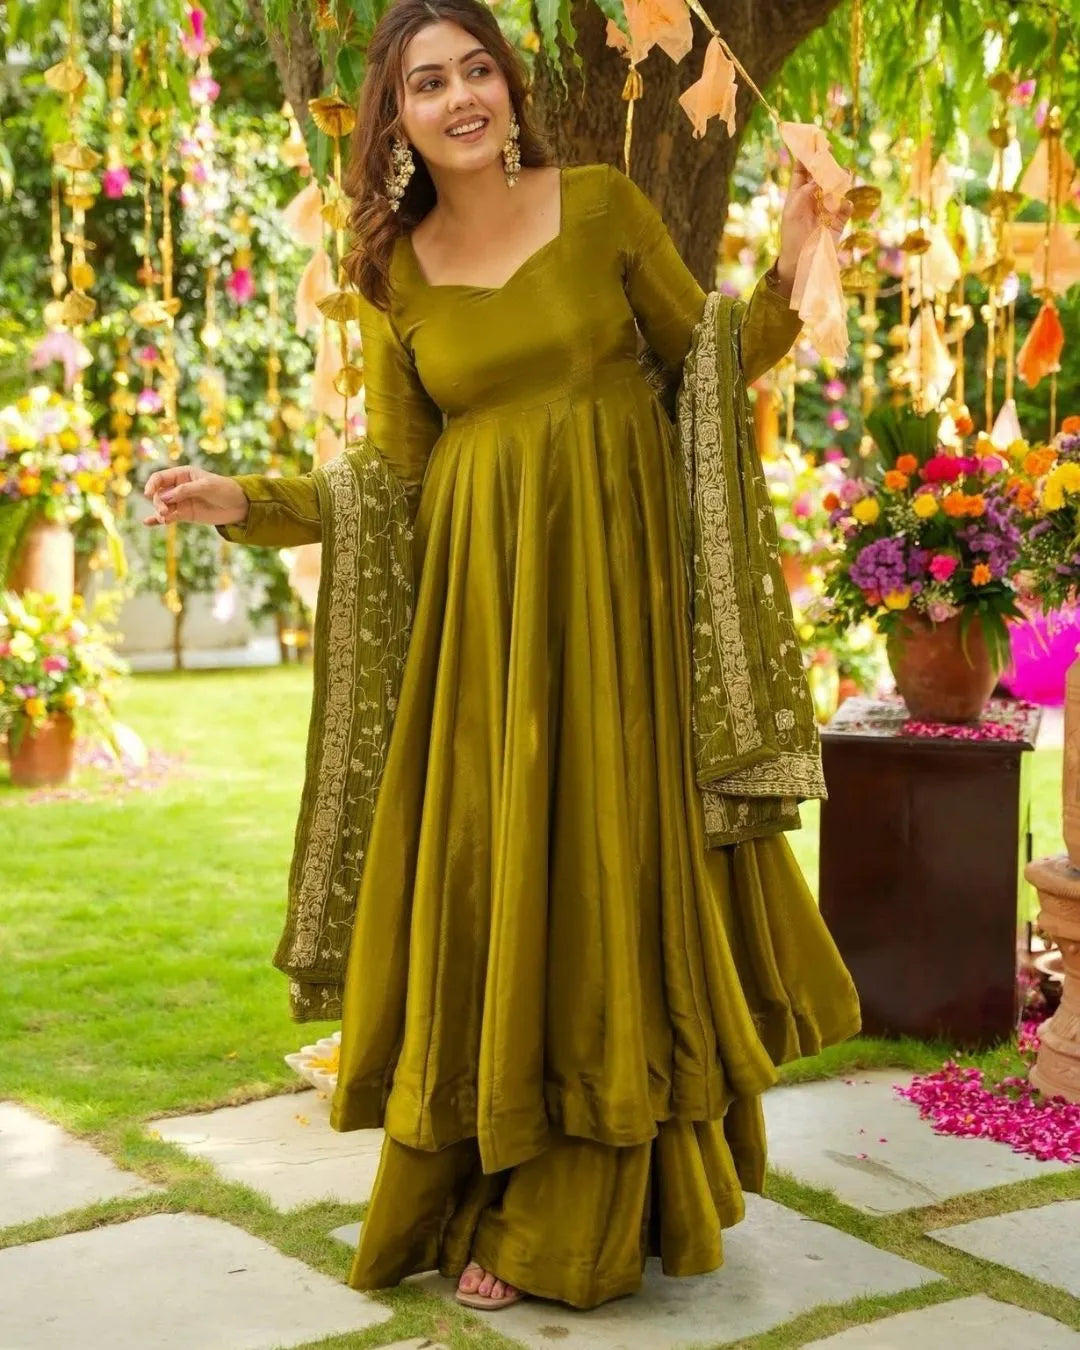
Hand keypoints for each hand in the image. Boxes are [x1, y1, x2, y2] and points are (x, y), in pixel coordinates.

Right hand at [142, 464, 248, 527]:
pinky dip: (158, 520)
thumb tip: (166, 496)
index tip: (148, 494)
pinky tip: (147, 522)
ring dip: (159, 512)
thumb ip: (186, 490)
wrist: (239, 506)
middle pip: (159, 494)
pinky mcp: (184, 514)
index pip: (160, 478)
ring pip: (162, 506)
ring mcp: (180, 501)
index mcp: (183, 474)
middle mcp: (178, 487)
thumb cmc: (224, 490)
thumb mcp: (207, 487)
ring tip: (164, 519)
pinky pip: (168, 516)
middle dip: (158, 502)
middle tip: (165, 511)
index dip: (152, 485)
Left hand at [776, 160, 853, 292]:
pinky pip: (846, 207)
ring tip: (841, 176)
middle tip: (830, 155)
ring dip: (839, 181)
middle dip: (827, 165)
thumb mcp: (792, 213)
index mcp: (798, 194)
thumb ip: (803, 194)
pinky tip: (844, 205)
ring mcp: (828, 208)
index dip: (808, 156)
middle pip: (823, 175)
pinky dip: (846, 205)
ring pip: (837, 188)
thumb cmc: (791, 237)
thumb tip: (818, 179)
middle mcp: (814, 198)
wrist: (801, 261)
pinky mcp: (838, 221)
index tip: (814, 142)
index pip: (803, 170)